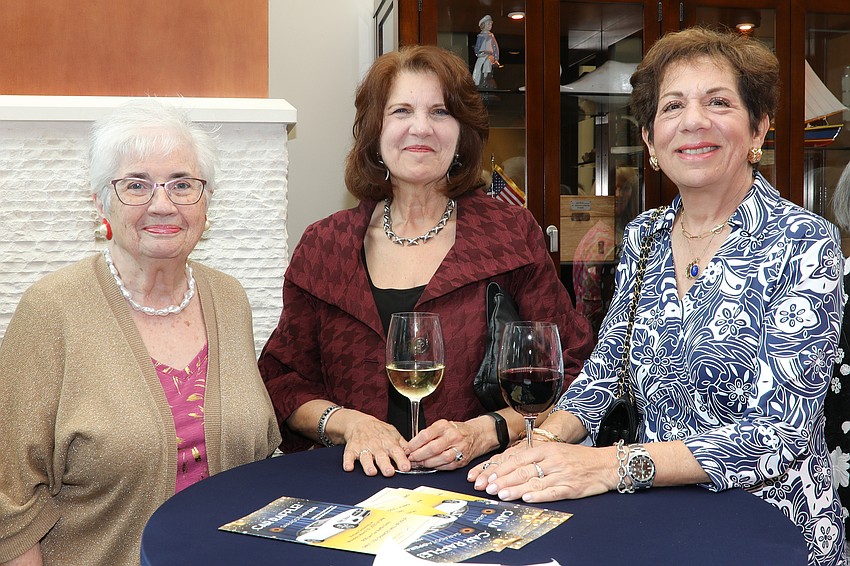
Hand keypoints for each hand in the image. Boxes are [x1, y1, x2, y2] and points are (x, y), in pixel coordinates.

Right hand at [340, 414, 410, 476]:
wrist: (360, 422)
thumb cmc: (379, 431)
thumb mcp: (394, 434)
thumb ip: (404, 445)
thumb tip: (415, 455)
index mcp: (389, 443)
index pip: (397, 452)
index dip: (402, 460)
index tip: (406, 467)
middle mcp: (376, 446)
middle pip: (381, 457)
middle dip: (385, 465)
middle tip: (389, 472)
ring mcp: (363, 448)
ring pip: (366, 458)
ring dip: (368, 465)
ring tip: (371, 472)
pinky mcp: (351, 450)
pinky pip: (348, 456)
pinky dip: (348, 462)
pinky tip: (349, 467)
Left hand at [407, 419, 475, 470]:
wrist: (476, 435)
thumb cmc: (456, 430)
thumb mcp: (442, 426)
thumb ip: (428, 434)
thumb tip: (412, 445)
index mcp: (445, 426)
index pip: (425, 435)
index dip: (414, 444)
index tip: (407, 449)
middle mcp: (453, 436)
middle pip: (432, 448)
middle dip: (418, 455)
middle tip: (410, 458)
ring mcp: (459, 448)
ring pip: (440, 458)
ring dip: (426, 463)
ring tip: (418, 463)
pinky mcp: (462, 460)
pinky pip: (446, 466)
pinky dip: (436, 467)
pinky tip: (429, 466)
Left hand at [467, 442, 616, 502]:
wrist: (606, 464)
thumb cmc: (579, 458)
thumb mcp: (557, 450)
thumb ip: (537, 457)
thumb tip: (513, 466)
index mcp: (548, 449)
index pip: (519, 458)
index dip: (503, 468)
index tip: (490, 476)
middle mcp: (553, 460)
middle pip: (524, 470)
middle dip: (504, 480)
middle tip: (489, 488)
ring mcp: (562, 474)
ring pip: (534, 482)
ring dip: (516, 489)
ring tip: (501, 494)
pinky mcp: (571, 488)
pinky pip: (552, 492)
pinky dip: (538, 496)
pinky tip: (526, 498)